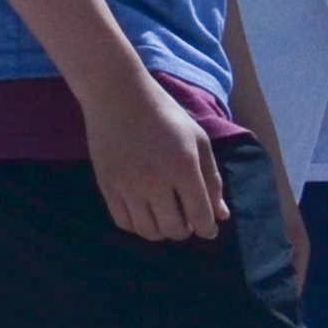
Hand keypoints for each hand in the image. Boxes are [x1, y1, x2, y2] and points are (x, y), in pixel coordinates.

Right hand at [81, 69, 228, 244]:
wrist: (117, 96)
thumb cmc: (164, 114)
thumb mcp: (198, 140)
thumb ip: (211, 179)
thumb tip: (220, 216)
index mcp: (183, 167)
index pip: (200, 217)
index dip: (208, 229)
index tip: (208, 228)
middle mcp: (155, 181)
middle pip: (175, 230)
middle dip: (186, 230)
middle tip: (186, 219)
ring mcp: (127, 186)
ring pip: (149, 232)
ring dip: (162, 231)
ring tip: (165, 217)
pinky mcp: (107, 186)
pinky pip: (124, 222)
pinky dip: (139, 226)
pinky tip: (145, 214)